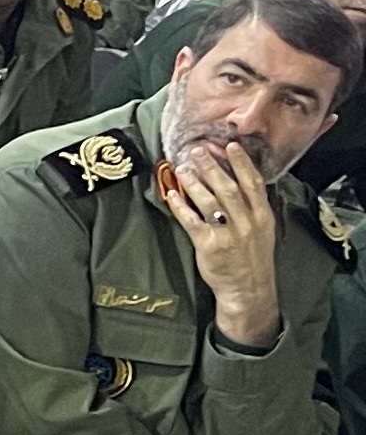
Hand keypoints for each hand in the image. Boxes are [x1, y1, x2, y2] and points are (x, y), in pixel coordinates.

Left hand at [160, 139, 282, 349]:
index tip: (231, 146)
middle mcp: (247, 222)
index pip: (253, 184)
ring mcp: (228, 234)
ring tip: (182, 168)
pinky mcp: (209, 245)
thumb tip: (236, 181)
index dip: (242, 164)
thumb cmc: (252, 257)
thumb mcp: (262, 230)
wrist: (248, 288)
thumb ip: (251, 207)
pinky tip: (171, 194)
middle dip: (212, 167)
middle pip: (228, 188)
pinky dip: (180, 206)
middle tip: (198, 150)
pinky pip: (191, 221)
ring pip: (209, 202)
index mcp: (262, 216)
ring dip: (194, 182)